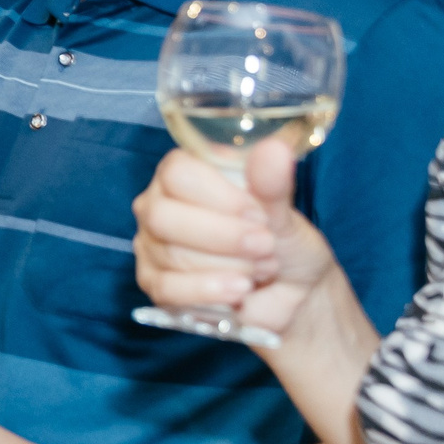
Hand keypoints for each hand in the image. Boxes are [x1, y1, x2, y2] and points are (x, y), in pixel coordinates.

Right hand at [133, 139, 339, 343]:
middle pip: (162, 215)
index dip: (218, 196)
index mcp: (183, 176)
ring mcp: (151, 246)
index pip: (176, 173)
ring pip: (171, 254)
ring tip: (261, 269)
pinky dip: (211, 290)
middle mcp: (158, 206)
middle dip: (222, 236)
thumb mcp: (284, 213)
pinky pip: (169, 288)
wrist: (292, 294)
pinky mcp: (155, 284)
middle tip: (265, 245)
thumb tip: (274, 150)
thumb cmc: (282, 243)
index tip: (258, 214)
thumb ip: (272, 183)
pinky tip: (239, 290)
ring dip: (228, 265)